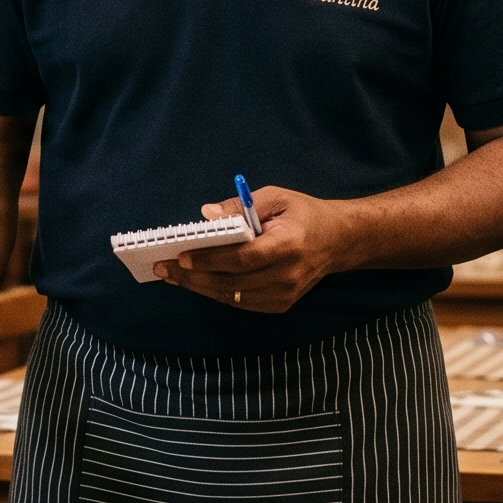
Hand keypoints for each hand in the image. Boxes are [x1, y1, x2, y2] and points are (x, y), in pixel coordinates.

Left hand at [159, 185, 351, 313]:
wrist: (339, 241)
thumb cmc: (305, 214)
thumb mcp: (276, 197)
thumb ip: (240, 205)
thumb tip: (206, 214)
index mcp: (288, 245)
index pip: (242, 258)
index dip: (210, 260)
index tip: (182, 256)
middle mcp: (287, 275)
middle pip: (232, 282)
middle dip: (193, 276)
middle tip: (163, 269)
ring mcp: (285, 294)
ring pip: (233, 297)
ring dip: (199, 287)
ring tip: (172, 276)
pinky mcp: (281, 304)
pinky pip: (241, 302)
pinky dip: (216, 293)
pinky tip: (196, 282)